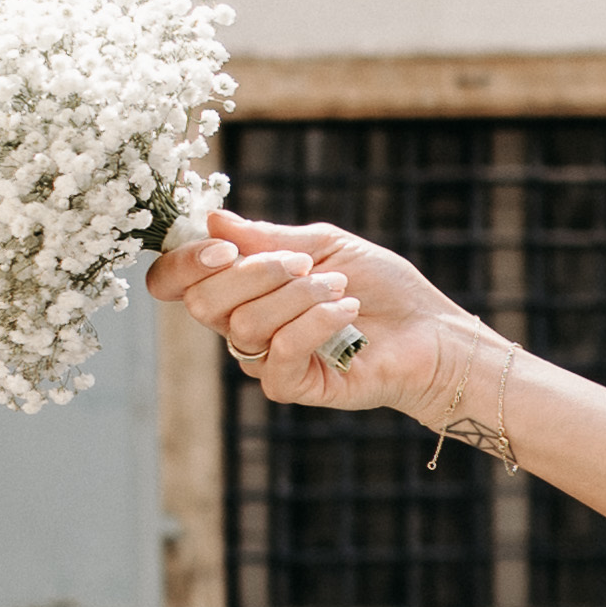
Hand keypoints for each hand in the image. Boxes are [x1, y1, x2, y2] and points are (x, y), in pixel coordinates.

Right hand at [149, 208, 468, 425]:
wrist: (429, 331)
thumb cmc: (379, 286)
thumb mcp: (322, 245)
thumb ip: (266, 237)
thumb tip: (213, 220)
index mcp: (240, 289)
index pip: (176, 282)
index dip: (184, 262)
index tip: (224, 246)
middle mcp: (242, 326)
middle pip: (201, 302)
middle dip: (254, 272)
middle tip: (304, 263)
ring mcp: (264, 360)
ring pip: (244, 324)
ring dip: (299, 295)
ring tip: (342, 289)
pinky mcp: (291, 386)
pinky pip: (280, 351)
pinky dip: (316, 322)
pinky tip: (347, 313)